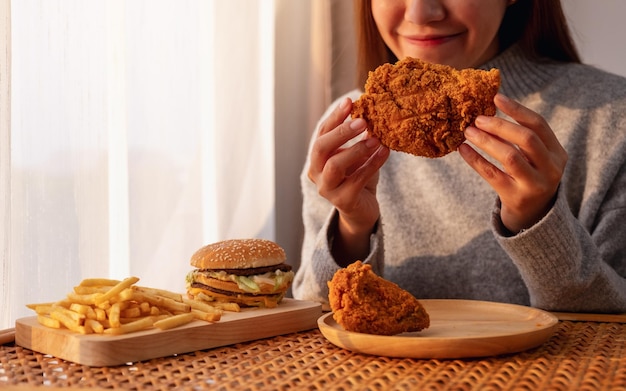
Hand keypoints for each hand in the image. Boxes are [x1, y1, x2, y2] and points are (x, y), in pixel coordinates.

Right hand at [307, 97, 389, 261]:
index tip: (350, 102)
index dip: (335, 117)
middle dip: (341, 132)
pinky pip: (357, 180)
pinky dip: (373, 164)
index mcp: (317, 158)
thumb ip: (358, 137)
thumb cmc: (358, 176)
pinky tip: (385, 151)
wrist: (362, 209)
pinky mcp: (343, 202)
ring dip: (356, 149)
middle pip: (321, 148)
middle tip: (362, 121)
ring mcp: (327, 189)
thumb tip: (373, 109)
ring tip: (375, 139)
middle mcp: (316, 173)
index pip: (321, 133)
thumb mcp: (356, 154)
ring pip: (335, 166)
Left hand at [459, 94, 567, 233]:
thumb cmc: (528, 177)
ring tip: (468, 131)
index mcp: (557, 153)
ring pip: (510, 156)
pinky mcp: (516, 197)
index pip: (539, 125)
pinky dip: (475, 159)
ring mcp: (535, 185)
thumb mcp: (535, 158)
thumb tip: (488, 110)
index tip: (496, 98)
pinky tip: (462, 149)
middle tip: (477, 119)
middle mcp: (551, 169)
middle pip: (526, 139)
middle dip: (500, 125)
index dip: (517, 109)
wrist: (533, 216)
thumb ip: (520, 138)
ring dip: (486, 141)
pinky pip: (492, 174)